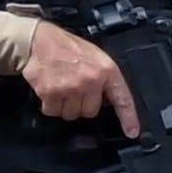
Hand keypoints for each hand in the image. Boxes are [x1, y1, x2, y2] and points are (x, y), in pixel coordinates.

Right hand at [21, 23, 139, 135]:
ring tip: (62, 88)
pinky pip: (52, 111)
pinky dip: (50, 105)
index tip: (132, 132)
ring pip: (71, 114)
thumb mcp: (96, 57)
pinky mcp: (50, 92)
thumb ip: (105, 78)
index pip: (122, 99)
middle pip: (90, 112)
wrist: (39, 40)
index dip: (128, 118)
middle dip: (82, 105)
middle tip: (75, 90)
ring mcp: (70, 88)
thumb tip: (110, 100)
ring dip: (65, 106)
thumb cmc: (68, 48)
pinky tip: (51, 90)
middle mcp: (90, 81)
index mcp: (106, 70)